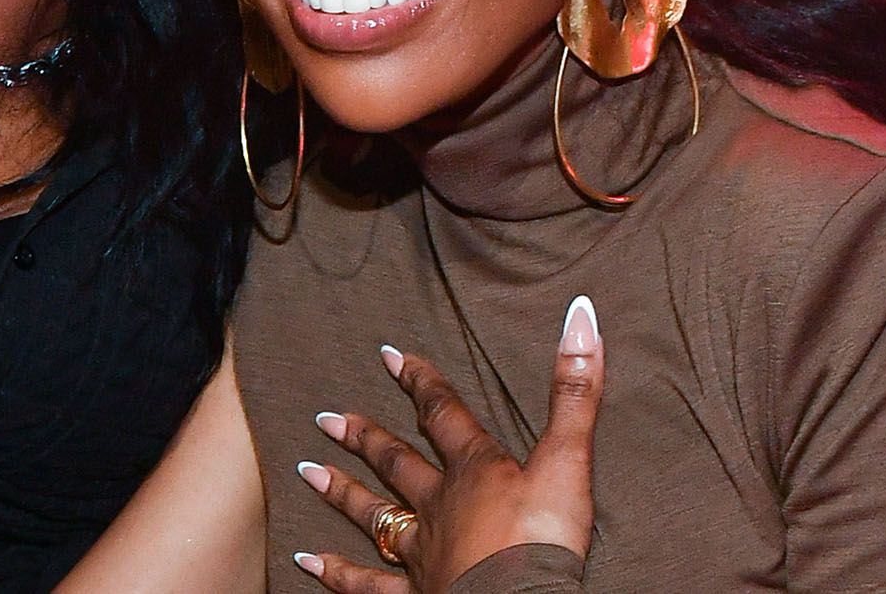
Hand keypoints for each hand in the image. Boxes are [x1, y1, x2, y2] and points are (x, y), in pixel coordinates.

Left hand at [292, 296, 604, 592]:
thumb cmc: (542, 538)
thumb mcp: (568, 461)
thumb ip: (574, 394)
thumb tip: (580, 318)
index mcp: (475, 471)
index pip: (443, 413)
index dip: (420, 382)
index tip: (388, 355)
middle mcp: (439, 505)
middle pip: (397, 462)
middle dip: (366, 437)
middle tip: (327, 418)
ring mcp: (421, 552)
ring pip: (374, 516)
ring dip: (342, 492)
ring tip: (308, 472)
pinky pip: (366, 583)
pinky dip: (336, 573)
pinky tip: (306, 561)